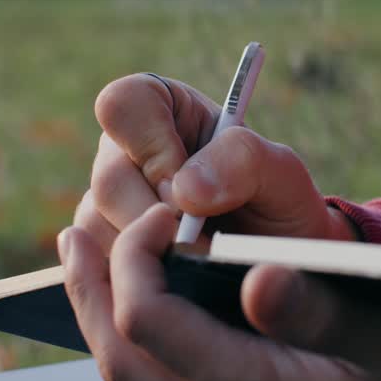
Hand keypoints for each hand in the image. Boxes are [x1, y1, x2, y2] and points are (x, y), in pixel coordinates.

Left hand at [58, 204, 380, 380]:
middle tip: (70, 241)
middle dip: (92, 295)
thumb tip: (257, 278)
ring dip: (116, 332)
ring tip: (98, 280)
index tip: (153, 217)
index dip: (135, 258)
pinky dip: (160, 369)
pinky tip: (171, 336)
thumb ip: (327, 311)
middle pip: (124, 364)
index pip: (152, 321)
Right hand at [73, 73, 354, 252]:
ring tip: (202, 258)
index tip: (186, 189)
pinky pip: (101, 265)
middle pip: (109, 178)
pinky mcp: (103, 248)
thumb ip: (242, 161)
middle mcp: (123, 152)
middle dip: (159, 218)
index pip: (124, 104)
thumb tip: (182, 191)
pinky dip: (143, 276)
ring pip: (99, 225)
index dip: (151, 146)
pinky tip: (180, 275)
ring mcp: (106, 203)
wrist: (277, 262)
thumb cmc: (277, 203)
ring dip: (153, 252)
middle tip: (205, 240)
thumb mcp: (280, 172)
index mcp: (160, 109)